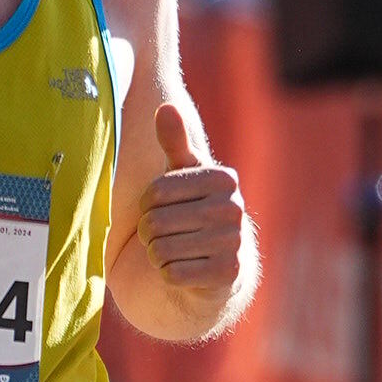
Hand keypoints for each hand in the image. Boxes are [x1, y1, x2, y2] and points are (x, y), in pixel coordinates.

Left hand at [135, 91, 253, 307]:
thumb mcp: (184, 176)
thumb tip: (166, 107)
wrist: (217, 266)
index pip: (155, 191)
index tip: (163, 208)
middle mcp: (234, 209)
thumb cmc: (193, 211)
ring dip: (157, 254)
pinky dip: (168, 274)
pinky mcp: (227, 274)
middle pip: (155, 222)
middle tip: (168, 234)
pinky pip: (171, 274)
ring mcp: (233, 243)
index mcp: (223, 179)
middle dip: (150, 232)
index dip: (147, 205)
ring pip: (160, 250)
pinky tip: (185, 269)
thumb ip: (174, 143)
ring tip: (176, 250)